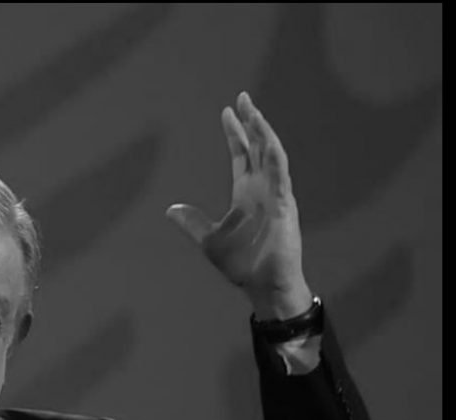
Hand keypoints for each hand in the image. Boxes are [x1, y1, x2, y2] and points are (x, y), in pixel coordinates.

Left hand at [166, 92, 311, 319]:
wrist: (262, 286)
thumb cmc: (243, 265)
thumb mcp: (208, 240)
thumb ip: (192, 222)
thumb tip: (171, 209)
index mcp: (245, 194)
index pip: (242, 155)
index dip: (235, 133)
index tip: (227, 111)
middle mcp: (262, 189)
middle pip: (257, 147)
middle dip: (251, 122)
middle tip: (243, 97)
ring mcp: (275, 195)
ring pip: (271, 154)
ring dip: (263, 132)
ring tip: (253, 111)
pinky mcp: (284, 205)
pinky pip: (280, 175)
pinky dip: (274, 156)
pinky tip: (267, 139)